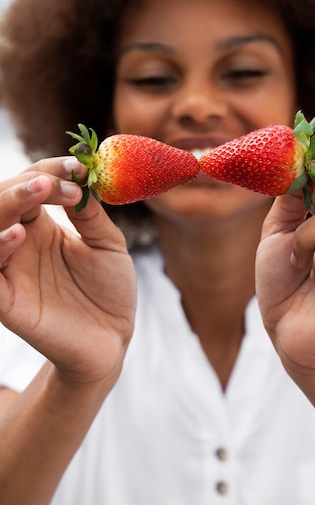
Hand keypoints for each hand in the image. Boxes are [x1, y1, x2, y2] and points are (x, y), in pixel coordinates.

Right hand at [0, 157, 136, 384]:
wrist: (113, 338)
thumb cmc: (109, 290)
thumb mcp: (107, 244)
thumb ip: (90, 214)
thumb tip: (79, 176)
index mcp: (41, 226)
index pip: (31, 186)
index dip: (50, 170)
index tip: (79, 166)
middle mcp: (20, 243)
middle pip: (2, 201)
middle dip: (26, 183)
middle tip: (54, 179)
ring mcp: (11, 270)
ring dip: (7, 203)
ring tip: (39, 190)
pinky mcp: (6, 300)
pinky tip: (19, 233)